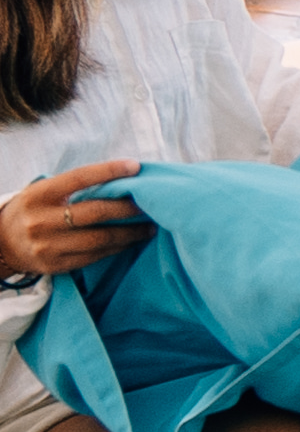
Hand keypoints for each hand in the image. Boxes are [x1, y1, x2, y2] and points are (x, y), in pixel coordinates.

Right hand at [0, 161, 150, 278]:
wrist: (2, 244)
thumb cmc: (34, 209)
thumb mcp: (45, 191)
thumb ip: (76, 186)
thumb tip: (124, 176)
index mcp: (39, 195)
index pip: (79, 178)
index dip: (109, 170)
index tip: (136, 166)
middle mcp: (41, 221)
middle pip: (95, 212)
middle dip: (128, 207)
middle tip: (152, 202)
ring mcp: (47, 246)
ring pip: (99, 239)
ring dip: (130, 233)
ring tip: (150, 226)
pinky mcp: (55, 265)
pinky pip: (94, 256)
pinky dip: (117, 248)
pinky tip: (132, 241)